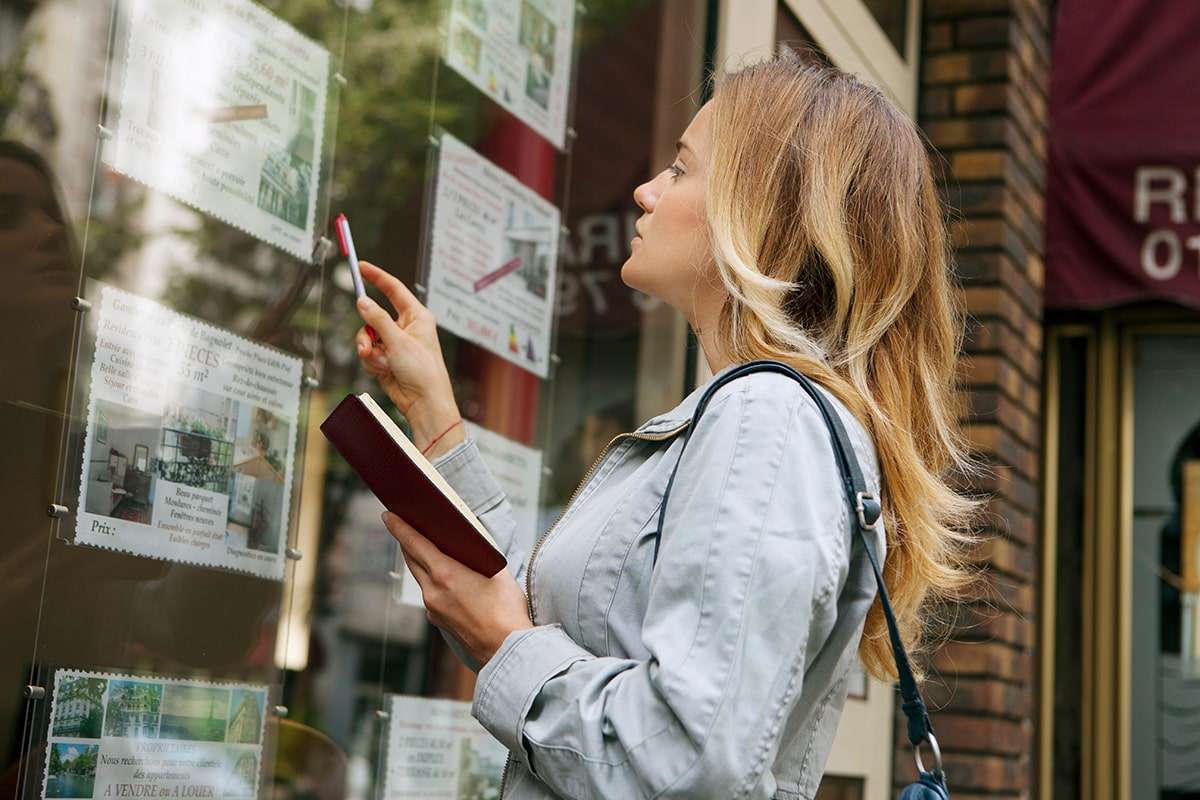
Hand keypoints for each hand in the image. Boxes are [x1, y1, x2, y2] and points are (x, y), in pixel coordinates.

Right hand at [353, 262, 463, 454]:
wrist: (423, 402)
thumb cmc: (423, 371)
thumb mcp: (398, 341)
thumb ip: (377, 319)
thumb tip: (362, 301)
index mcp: (417, 316)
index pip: (394, 289)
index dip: (377, 277)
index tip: (360, 266)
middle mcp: (405, 327)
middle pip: (374, 315)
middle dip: (368, 329)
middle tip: (369, 339)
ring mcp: (394, 343)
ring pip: (367, 335)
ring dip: (368, 348)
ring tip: (379, 361)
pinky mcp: (385, 358)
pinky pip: (368, 352)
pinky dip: (371, 361)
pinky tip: (383, 370)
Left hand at [382, 511, 532, 667]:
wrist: (507, 647)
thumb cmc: (506, 610)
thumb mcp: (497, 571)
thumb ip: (478, 556)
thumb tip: (469, 545)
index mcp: (445, 573)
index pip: (414, 543)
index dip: (399, 527)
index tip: (388, 515)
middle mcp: (433, 591)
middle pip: (413, 559)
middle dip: (408, 542)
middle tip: (406, 526)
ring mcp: (433, 608)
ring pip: (421, 577)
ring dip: (422, 562)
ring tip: (429, 550)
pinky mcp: (438, 621)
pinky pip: (430, 594)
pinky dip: (433, 582)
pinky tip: (446, 580)